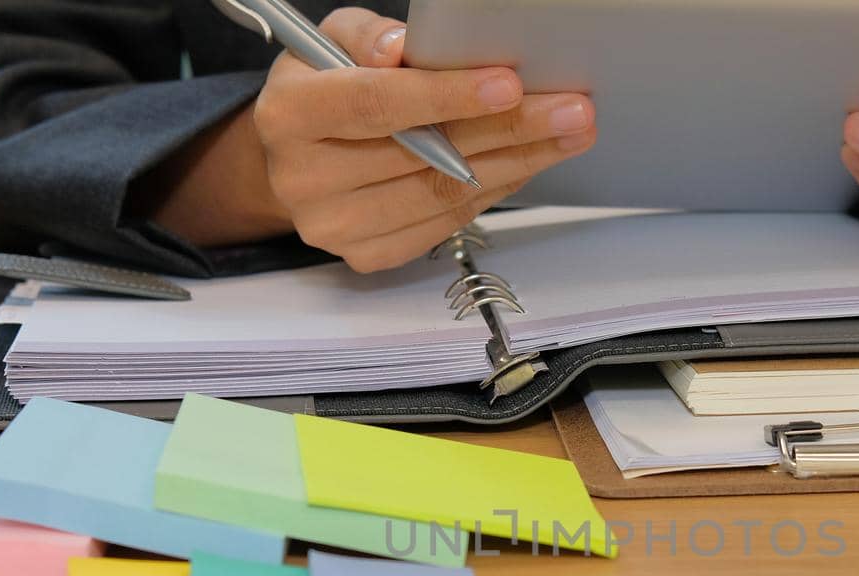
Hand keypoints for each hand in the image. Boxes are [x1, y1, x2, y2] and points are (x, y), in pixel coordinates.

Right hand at [145, 8, 595, 271]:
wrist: (297, 156)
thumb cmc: (326, 86)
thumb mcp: (334, 41)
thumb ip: (370, 38)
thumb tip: (407, 49)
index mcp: (288, 115)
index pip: (376, 105)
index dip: (446, 95)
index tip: (509, 84)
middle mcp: (304, 180)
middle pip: (424, 157)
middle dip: (508, 130)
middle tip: (569, 110)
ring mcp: (336, 226)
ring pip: (444, 196)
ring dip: (517, 164)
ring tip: (566, 135)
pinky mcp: (366, 255)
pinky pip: (445, 224)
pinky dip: (494, 191)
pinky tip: (527, 163)